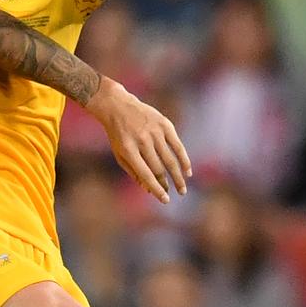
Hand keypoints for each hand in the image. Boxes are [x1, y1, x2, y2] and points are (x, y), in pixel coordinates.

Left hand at [86, 79, 190, 202]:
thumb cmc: (118, 135)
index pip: (146, 174)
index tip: (165, 200)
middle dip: (168, 184)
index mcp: (129, 150)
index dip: (156, 189)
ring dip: (178, 176)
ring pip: (170, 159)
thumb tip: (148, 189)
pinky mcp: (164, 124)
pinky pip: (178, 145)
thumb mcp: (119, 154)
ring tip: (182, 188)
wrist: (118, 106)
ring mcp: (154, 132)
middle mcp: (142, 141)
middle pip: (159, 168)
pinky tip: (187, 171)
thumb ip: (133, 172)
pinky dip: (184, 159)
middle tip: (176, 194)